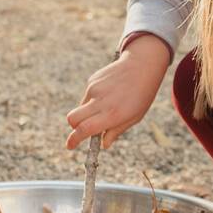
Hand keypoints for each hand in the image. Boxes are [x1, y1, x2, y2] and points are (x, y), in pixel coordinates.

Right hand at [66, 35, 170, 150]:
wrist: (142, 66)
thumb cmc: (141, 95)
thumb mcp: (134, 118)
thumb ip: (116, 131)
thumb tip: (104, 144)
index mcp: (112, 114)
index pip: (84, 129)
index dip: (74, 140)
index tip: (70, 146)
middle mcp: (100, 102)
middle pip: (73, 119)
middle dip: (74, 127)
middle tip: (83, 130)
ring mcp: (94, 89)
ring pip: (80, 107)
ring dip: (87, 113)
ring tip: (108, 106)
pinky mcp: (92, 80)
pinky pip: (87, 96)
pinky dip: (93, 100)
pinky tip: (109, 93)